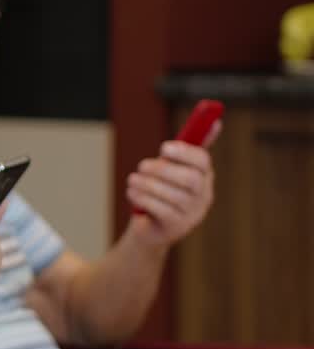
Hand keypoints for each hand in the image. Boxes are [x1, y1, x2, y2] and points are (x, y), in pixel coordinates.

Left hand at [127, 130, 217, 245]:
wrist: (148, 226)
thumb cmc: (160, 190)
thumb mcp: (172, 167)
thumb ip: (187, 147)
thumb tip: (216, 121)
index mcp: (203, 176)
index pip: (203, 162)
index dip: (184, 153)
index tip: (163, 148)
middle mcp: (203, 196)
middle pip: (190, 179)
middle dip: (163, 170)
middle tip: (141, 166)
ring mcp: (192, 214)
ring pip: (173, 195)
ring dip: (147, 184)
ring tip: (132, 180)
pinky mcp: (176, 227)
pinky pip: (161, 210)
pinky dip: (143, 198)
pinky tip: (132, 193)